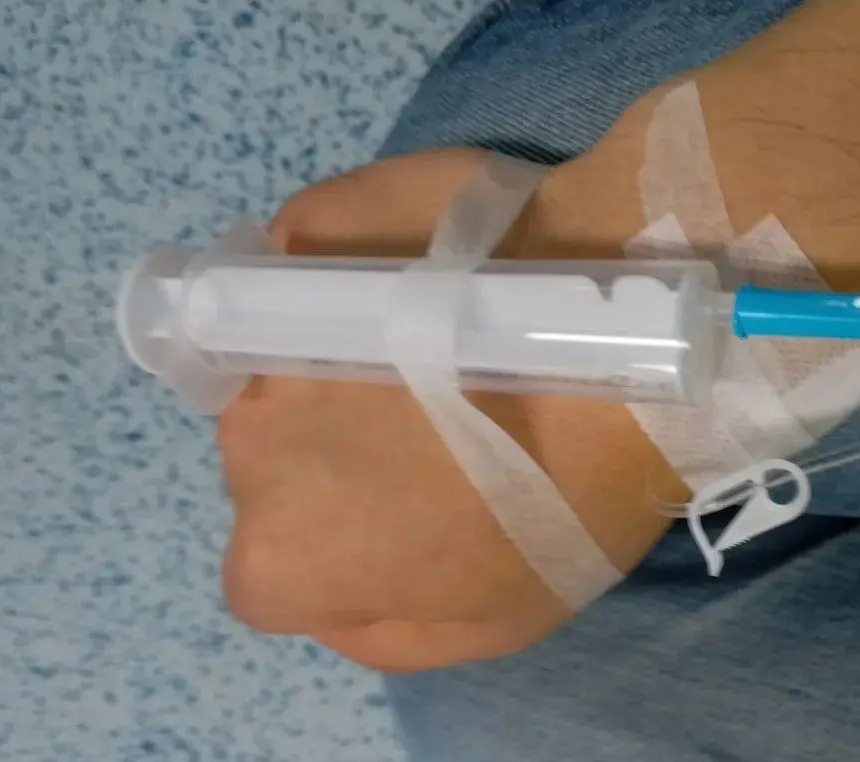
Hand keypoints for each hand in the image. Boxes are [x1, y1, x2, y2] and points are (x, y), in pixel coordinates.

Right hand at [217, 148, 676, 671]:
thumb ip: (380, 632)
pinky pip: (307, 260)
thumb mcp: (489, 625)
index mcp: (279, 552)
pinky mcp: (306, 227)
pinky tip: (419, 262)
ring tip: (442, 338)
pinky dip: (343, 265)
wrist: (614, 346)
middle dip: (337, 447)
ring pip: (291, 360)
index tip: (407, 510)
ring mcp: (269, 330)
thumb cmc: (559, 503)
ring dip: (343, 357)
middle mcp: (244, 445)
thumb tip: (328, 598)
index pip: (272, 567)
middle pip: (276, 456)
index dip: (337, 544)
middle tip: (436, 421)